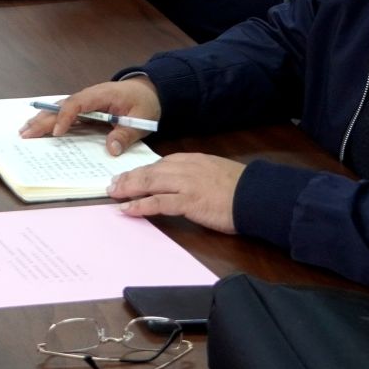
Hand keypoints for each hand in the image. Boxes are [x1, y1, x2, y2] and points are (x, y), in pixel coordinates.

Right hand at [19, 77, 161, 152]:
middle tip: (26, 134)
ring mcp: (85, 102)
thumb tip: (111, 149)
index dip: (65, 117)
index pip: (77, 103)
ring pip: (58, 108)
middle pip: (60, 106)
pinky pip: (64, 113)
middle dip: (43, 120)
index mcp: (101, 95)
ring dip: (41, 119)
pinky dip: (49, 120)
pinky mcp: (85, 109)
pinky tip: (38, 128)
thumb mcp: (142, 119)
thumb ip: (126, 133)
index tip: (57, 132)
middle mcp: (88, 96)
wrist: (149, 90)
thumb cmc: (144, 103)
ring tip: (24, 131)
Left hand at [107, 154, 245, 234]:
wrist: (256, 195)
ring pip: (149, 183)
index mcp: (190, 159)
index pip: (158, 164)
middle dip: (128, 178)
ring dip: (128, 189)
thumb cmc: (239, 187)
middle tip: (112, 185)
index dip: (140, 171)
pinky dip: (140, 205)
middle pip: (148, 171)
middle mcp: (184, 168)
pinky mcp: (188, 201)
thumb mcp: (213, 171)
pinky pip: (158, 202)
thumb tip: (179, 182)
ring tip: (113, 195)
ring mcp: (185, 184)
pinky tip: (128, 209)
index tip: (128, 176)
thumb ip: (194, 173)